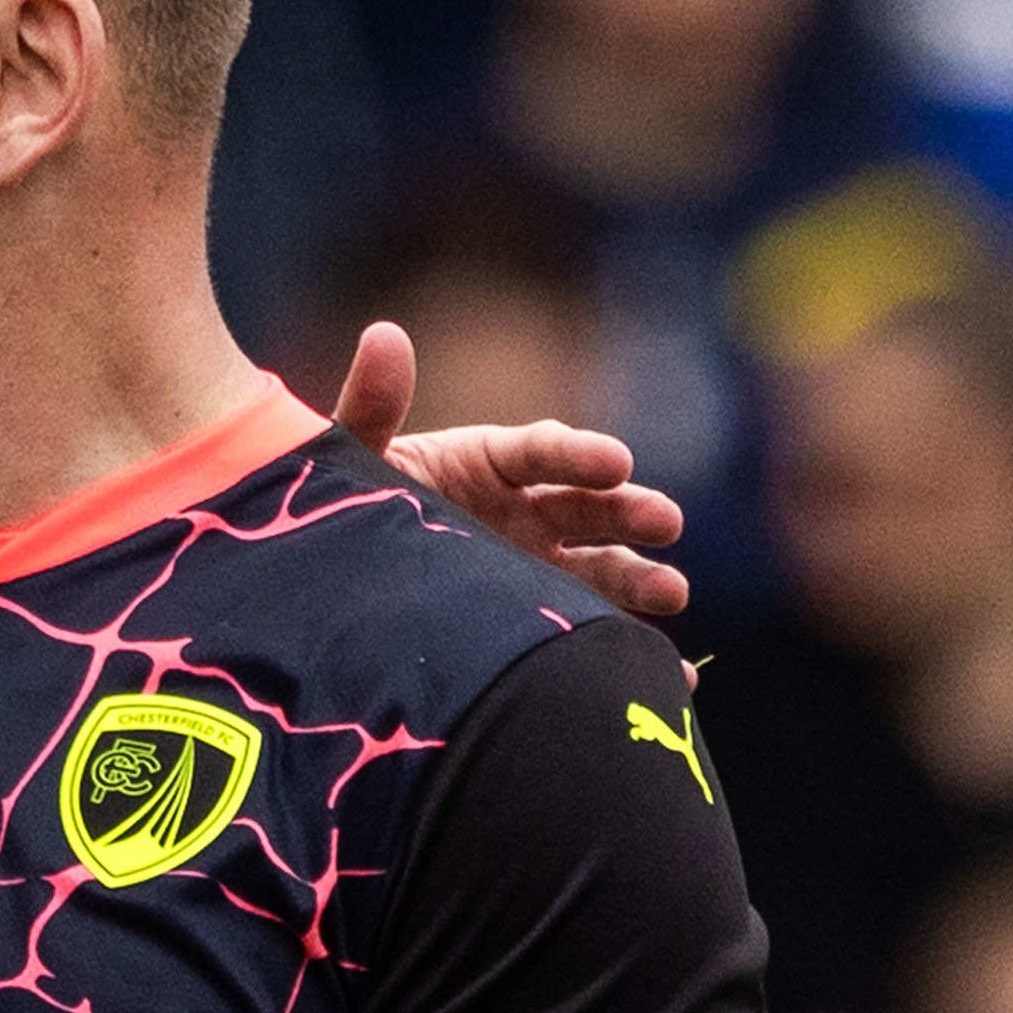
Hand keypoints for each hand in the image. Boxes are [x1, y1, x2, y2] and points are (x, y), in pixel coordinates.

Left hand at [329, 320, 689, 619]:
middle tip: (667, 521)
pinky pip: (592, 633)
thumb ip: (371, 407)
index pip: (542, 451)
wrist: (337, 585)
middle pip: (589, 506)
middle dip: (630, 511)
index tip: (615, 461)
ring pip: (604, 568)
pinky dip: (630, 651)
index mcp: (489, 461)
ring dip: (643, 578)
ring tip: (673, 592)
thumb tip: (384, 334)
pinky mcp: (543, 618)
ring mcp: (540, 567)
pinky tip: (674, 678)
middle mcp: (527, 510)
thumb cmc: (349, 510)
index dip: (578, 454)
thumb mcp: (356, 460)